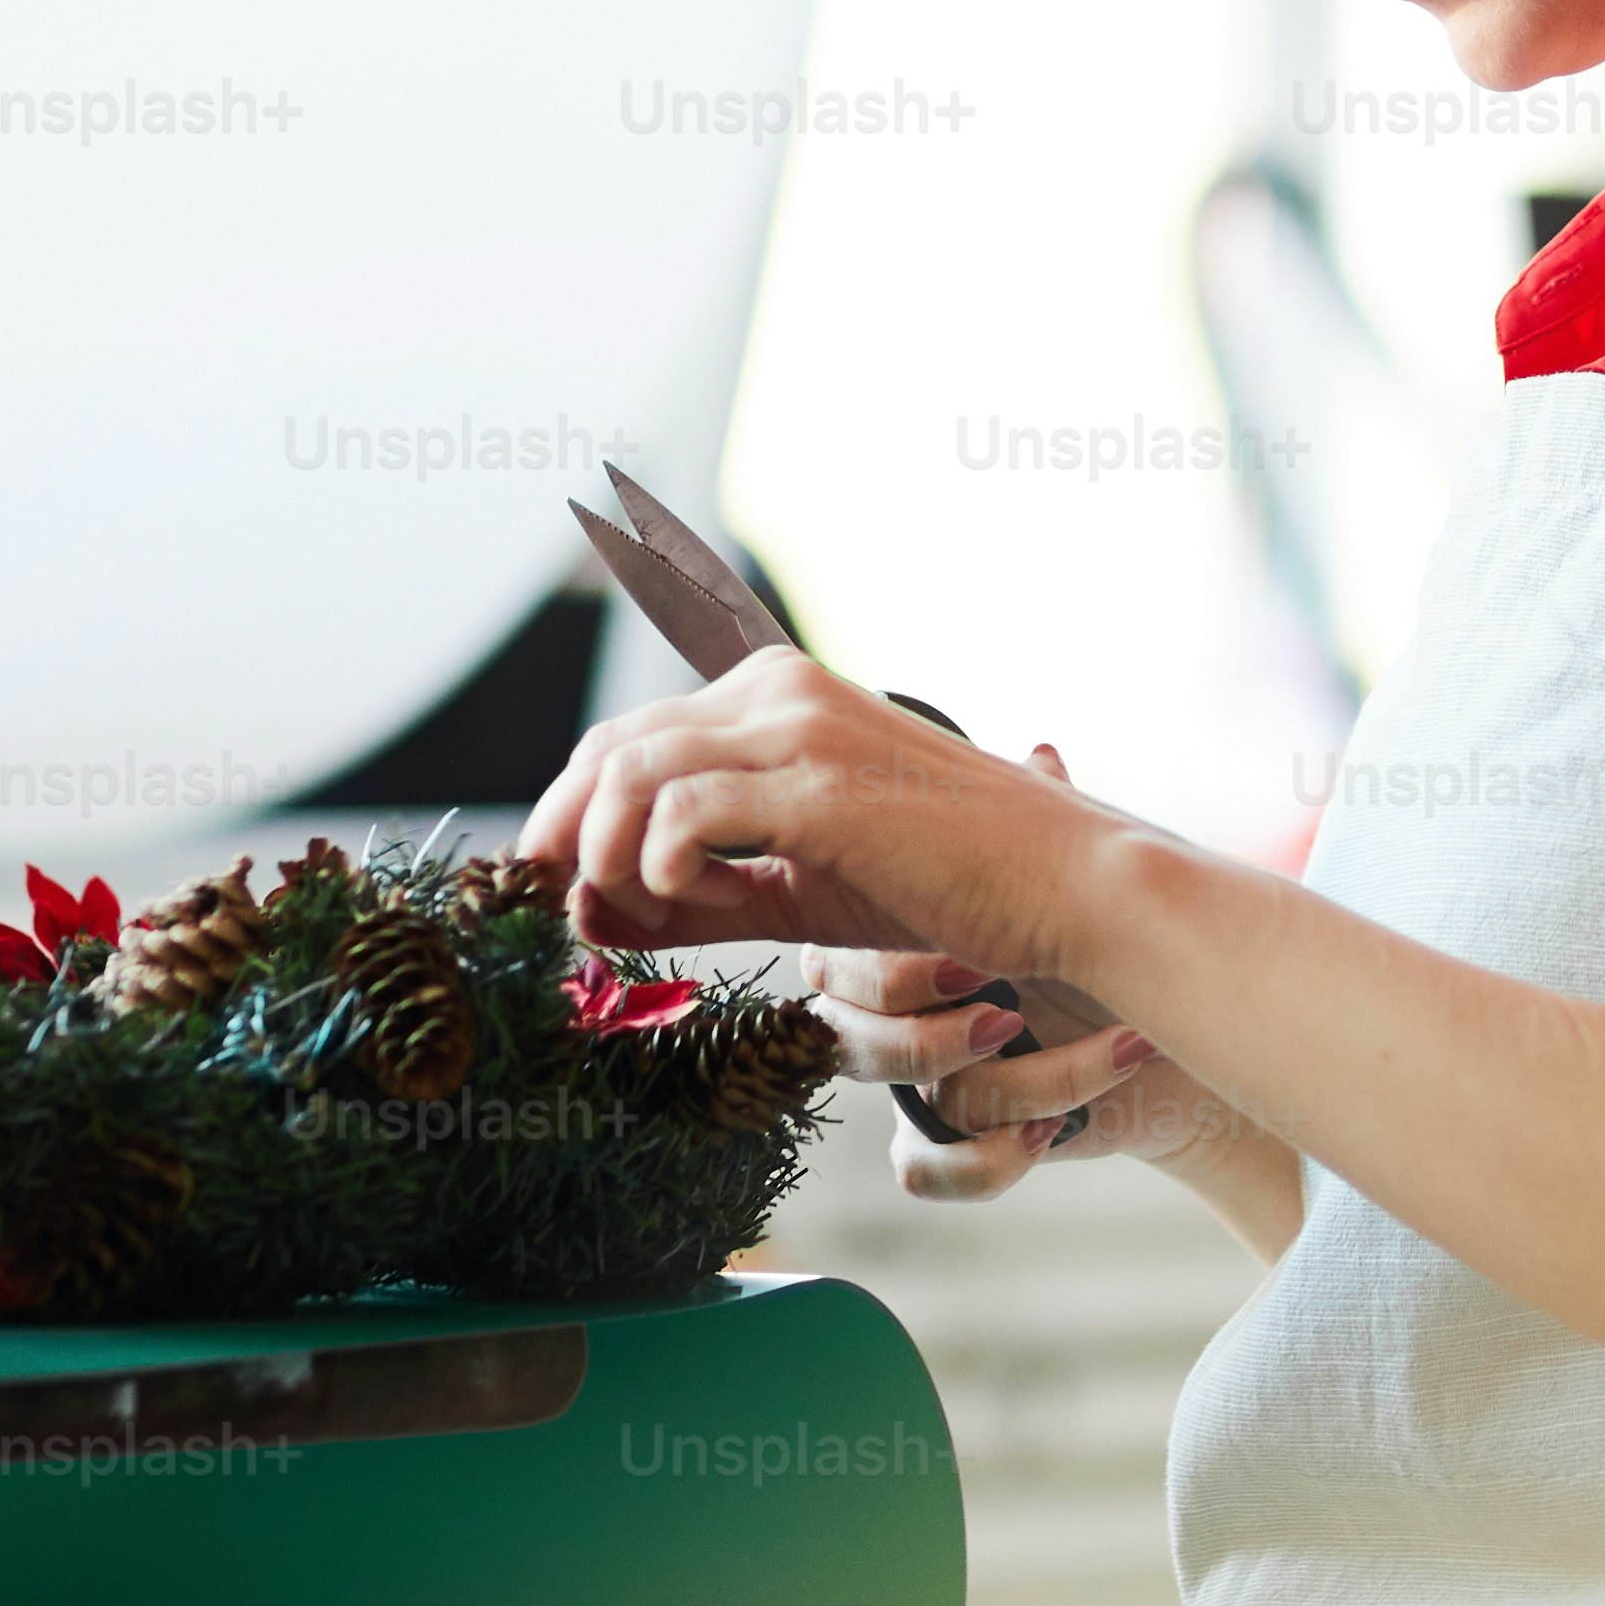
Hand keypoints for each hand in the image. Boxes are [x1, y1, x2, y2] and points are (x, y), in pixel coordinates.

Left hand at [517, 654, 1076, 977]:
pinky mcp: (818, 785)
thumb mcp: (794, 886)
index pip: (625, 739)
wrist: (1058, 888)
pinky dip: (659, 867)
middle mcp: (776, 690)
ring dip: (601, 853)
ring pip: (631, 770)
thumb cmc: (942, 887)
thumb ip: (695, 893)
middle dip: (561, 834)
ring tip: (627, 915)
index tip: (547, 891)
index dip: (566, 815)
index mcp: (772, 696)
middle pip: (610, 747)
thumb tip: (588, 915)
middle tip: (552, 911)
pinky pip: (685, 812)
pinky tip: (691, 903)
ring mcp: (798, 729)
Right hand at [792, 744, 1191, 1197]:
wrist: (1187, 1040)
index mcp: (904, 945)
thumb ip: (1043, 822)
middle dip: (937, 1035)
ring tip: (1112, 1050)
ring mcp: (926, 1088)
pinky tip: (1060, 1133)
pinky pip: (928, 1173)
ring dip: (1035, 1082)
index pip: (840, 968)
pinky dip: (994, 1159)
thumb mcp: (1078, 884)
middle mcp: (901, 1019)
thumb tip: (1042, 754)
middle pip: (851, 1046)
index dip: (897, 972)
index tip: (980, 952)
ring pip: (929, 1105)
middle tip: (1014, 1010)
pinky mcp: (961, 1147)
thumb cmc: (1115, 952)